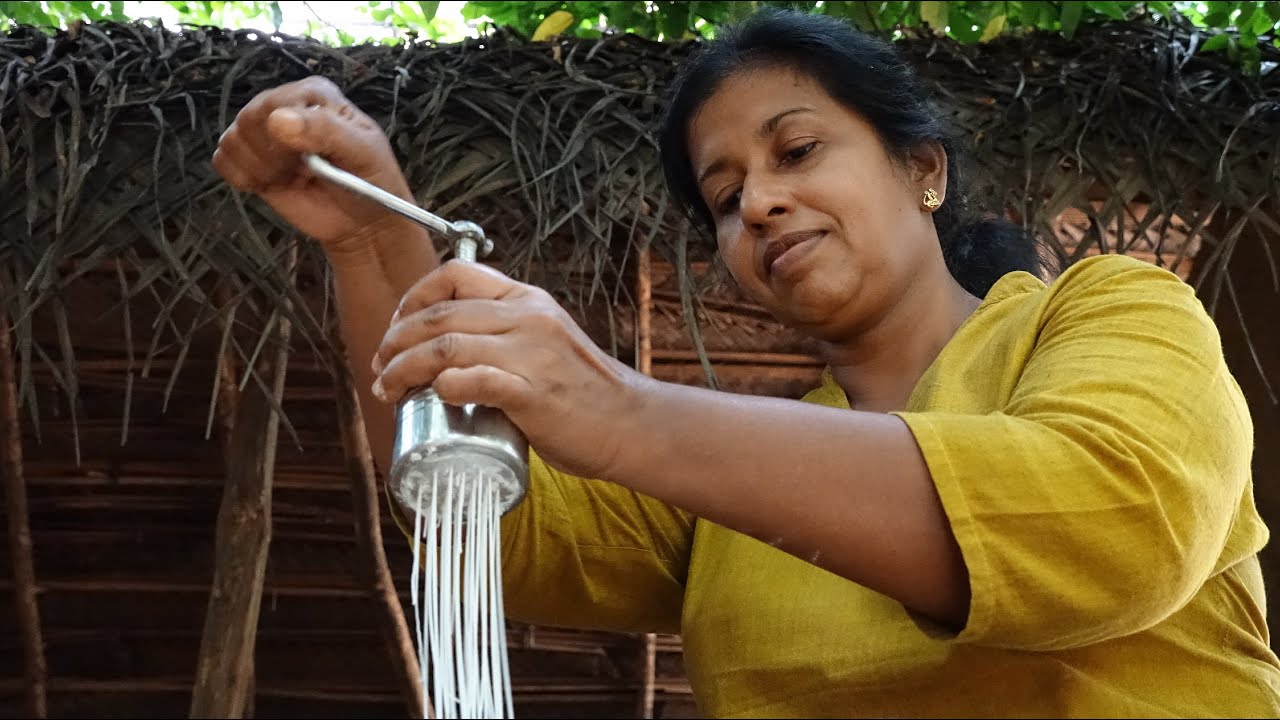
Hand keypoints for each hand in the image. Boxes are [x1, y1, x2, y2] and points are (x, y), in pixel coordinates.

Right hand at [212, 75, 426, 254]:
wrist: (364, 222)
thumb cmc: (371, 182)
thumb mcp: (363, 153)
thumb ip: (326, 131)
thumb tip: (277, 120)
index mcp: (313, 94)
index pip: (274, 103)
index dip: (282, 135)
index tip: (306, 160)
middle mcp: (284, 105)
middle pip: (247, 120)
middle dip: (272, 155)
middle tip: (301, 173)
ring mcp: (263, 132)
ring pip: (231, 140)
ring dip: (259, 168)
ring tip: (289, 178)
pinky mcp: (250, 159)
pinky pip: (223, 160)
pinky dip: (242, 178)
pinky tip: (269, 184)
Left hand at [371, 261, 652, 480]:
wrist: (630, 423)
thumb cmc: (584, 393)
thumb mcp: (545, 343)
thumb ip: (505, 338)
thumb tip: (449, 357)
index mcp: (527, 301)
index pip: (456, 274)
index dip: (413, 297)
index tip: (397, 328)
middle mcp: (527, 318)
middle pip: (439, 313)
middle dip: (395, 340)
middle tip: (381, 367)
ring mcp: (531, 354)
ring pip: (445, 345)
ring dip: (404, 367)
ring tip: (389, 388)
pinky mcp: (533, 392)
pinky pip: (474, 380)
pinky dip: (443, 386)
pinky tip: (432, 396)